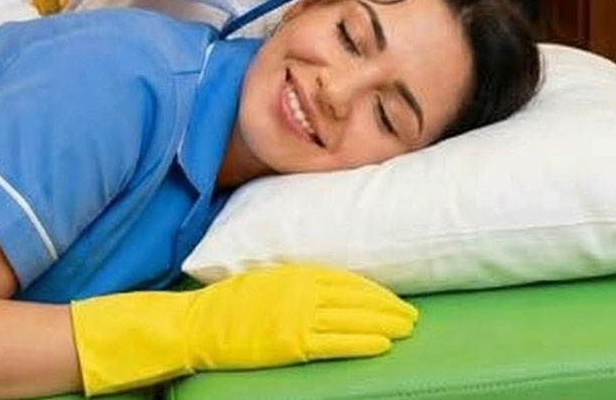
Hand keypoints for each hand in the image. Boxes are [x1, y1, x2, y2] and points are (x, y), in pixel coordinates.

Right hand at [71, 264, 417, 394]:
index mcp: (295, 272)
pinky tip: (381, 343)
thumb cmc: (232, 303)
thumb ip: (296, 281)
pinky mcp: (293, 341)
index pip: (346, 280)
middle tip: (412, 315)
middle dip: (387, 306)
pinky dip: (362, 340)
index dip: (374, 290)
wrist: (202, 323)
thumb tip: (325, 287)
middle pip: (356, 296)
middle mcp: (302, 289)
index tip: (396, 298)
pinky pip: (336, 340)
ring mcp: (299, 315)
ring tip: (405, 328)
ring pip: (352, 317)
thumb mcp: (266, 280)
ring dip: (383, 322)